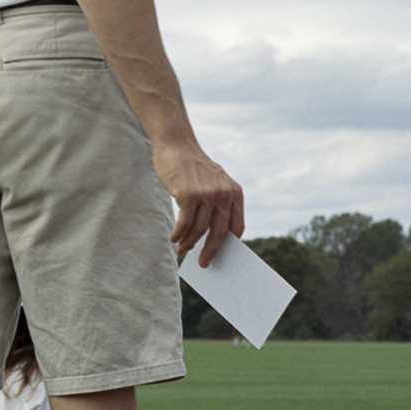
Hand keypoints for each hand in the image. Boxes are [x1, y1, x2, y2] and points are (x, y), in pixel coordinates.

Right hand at [154, 141, 244, 266]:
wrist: (176, 145)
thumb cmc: (192, 168)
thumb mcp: (214, 182)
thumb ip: (218, 203)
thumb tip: (214, 235)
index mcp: (234, 192)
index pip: (236, 227)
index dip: (228, 244)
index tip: (221, 256)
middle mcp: (223, 194)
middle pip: (219, 232)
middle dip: (210, 251)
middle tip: (204, 263)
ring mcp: (206, 194)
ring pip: (199, 230)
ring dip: (188, 243)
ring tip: (181, 250)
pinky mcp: (188, 195)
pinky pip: (184, 223)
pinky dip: (178, 234)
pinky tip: (174, 238)